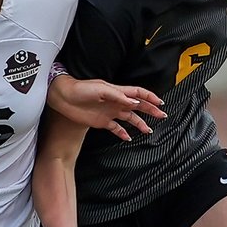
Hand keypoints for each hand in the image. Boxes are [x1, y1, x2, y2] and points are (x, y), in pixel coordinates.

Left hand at [48, 74, 164, 141]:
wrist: (64, 97)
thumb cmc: (80, 89)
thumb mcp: (101, 90)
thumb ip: (119, 96)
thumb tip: (135, 102)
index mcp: (117, 92)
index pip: (138, 93)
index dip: (150, 97)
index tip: (160, 103)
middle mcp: (116, 102)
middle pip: (137, 106)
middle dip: (150, 110)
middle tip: (161, 116)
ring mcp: (109, 112)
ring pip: (129, 118)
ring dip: (140, 123)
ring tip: (148, 130)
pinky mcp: (102, 121)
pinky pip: (116, 128)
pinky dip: (123, 133)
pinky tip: (128, 138)